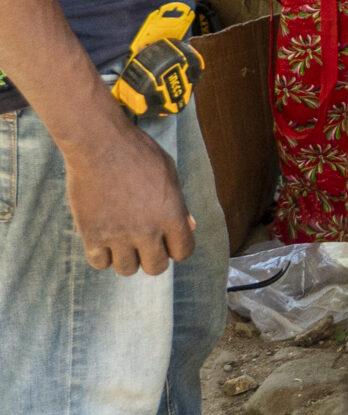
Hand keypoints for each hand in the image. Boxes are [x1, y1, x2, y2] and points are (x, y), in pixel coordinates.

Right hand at [61, 114, 194, 274]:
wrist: (100, 145)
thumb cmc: (138, 154)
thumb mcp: (169, 174)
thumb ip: (179, 204)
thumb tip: (189, 226)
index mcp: (172, 215)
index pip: (183, 251)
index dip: (177, 247)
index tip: (169, 242)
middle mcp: (147, 230)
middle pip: (155, 267)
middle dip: (153, 257)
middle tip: (145, 243)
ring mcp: (118, 235)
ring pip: (127, 269)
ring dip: (127, 258)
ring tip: (123, 241)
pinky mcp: (92, 235)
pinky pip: (99, 263)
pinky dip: (102, 256)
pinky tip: (104, 240)